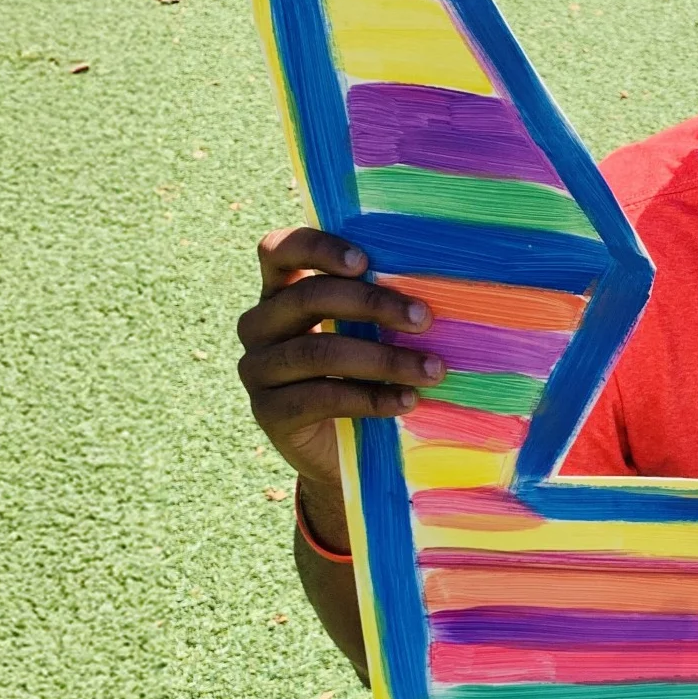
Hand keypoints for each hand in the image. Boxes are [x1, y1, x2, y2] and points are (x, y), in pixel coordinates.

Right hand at [237, 227, 442, 503]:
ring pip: (318, 351)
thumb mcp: (373, 332)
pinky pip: (320, 397)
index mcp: (281, 291)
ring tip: (433, 369)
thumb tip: (440, 283)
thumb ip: (382, 305)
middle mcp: (260, 325)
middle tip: (423, 319)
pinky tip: (408, 400)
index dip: (317, 249)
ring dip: (384, 359)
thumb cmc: (368, 373)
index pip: (280, 251)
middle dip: (372, 303)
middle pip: (308, 297)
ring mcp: (258, 369)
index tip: (365, 262)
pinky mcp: (268, 411)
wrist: (345, 449)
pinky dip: (371, 398)